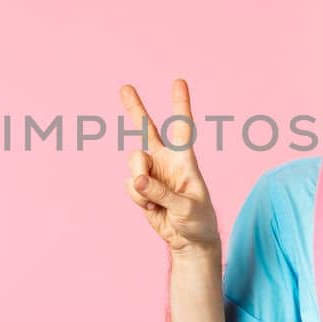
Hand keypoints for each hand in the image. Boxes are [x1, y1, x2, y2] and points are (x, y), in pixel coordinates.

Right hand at [120, 79, 220, 253]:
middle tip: (125, 87)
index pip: (182, 127)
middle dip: (135, 108)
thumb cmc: (197, 220)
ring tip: (153, 199)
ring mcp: (151, 173)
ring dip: (139, 179)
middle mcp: (166, 161)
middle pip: (147, 129)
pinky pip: (129, 185)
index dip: (181, 104)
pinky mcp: (140, 187)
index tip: (178, 81)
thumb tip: (136, 180)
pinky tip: (151, 207)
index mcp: (185, 159)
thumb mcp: (185, 207)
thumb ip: (161, 193)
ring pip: (133, 162)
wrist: (188, 240)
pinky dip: (137, 198)